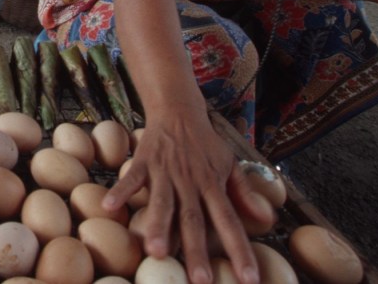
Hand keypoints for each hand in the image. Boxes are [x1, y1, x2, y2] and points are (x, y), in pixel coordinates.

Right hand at [102, 104, 271, 283]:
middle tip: (200, 280)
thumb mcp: (230, 164)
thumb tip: (268, 219)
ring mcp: (165, 172)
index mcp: (213, 185)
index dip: (239, 250)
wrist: (179, 110)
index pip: (229, 221)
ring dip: (159, 227)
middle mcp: (190, 182)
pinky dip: (120, 191)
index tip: (249, 278)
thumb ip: (245, 193)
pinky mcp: (144, 162)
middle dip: (197, 251)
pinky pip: (131, 178)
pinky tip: (109, 206)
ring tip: (157, 253)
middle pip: (193, 220)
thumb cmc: (205, 143)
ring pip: (162, 203)